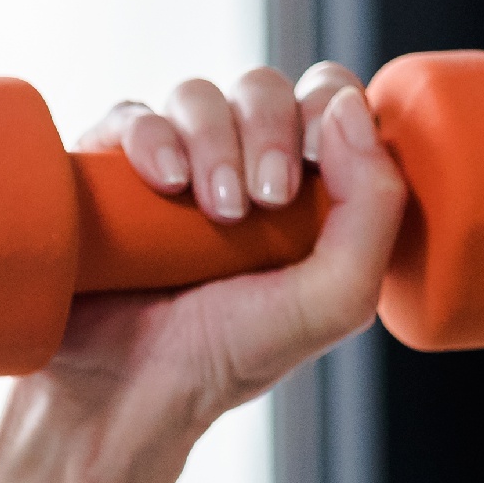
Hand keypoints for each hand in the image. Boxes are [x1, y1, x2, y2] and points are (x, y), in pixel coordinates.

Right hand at [33, 62, 407, 430]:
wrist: (125, 394)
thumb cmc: (230, 357)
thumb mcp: (334, 301)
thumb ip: (373, 208)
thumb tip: (349, 106)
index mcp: (304, 191)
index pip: (329, 101)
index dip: (327, 109)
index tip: (314, 165)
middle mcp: (239, 168)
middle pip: (265, 88)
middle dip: (271, 129)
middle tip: (264, 200)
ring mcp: (172, 165)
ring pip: (199, 94)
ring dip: (214, 140)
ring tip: (212, 210)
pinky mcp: (110, 170)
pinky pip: (132, 114)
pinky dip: (152, 137)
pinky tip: (164, 185)